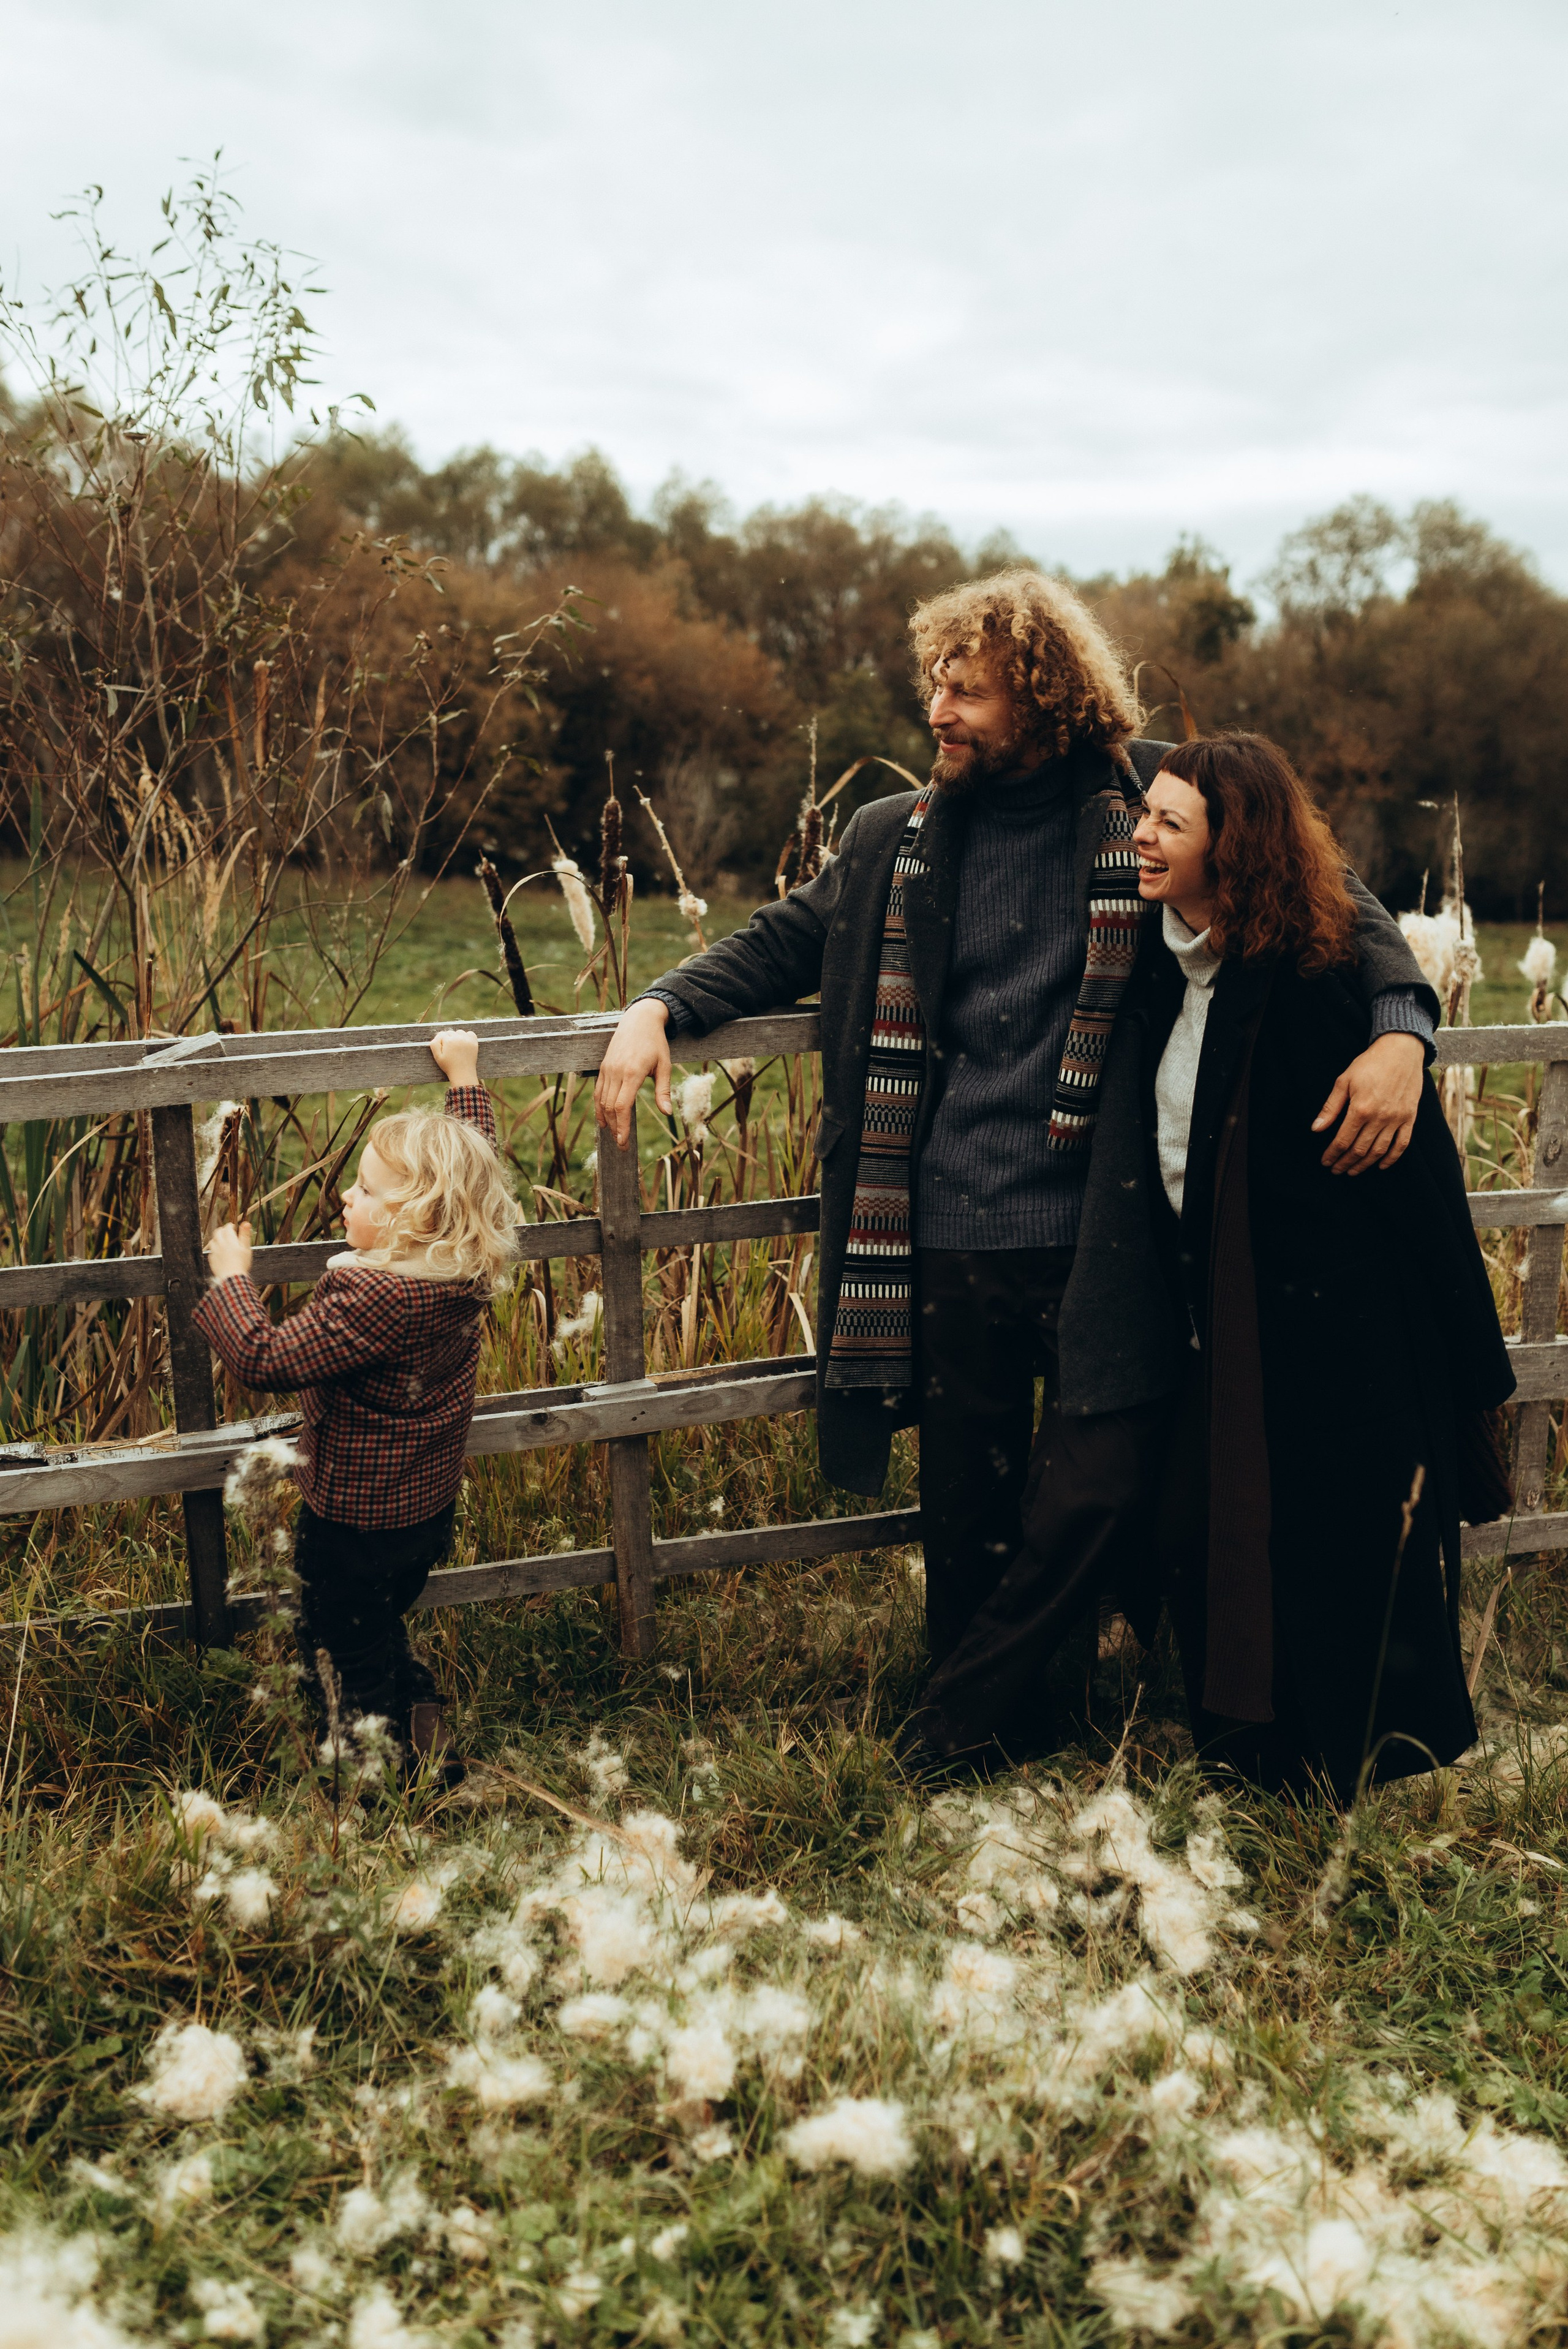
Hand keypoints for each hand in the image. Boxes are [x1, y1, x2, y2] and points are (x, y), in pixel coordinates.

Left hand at [207, 1220, 253, 1280]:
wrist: (232, 1278)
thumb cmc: (242, 1264)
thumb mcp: (247, 1248)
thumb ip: (245, 1235)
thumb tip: (246, 1223)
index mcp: (230, 1240)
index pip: (227, 1228)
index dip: (230, 1226)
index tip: (233, 1227)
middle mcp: (220, 1244)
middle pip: (218, 1232)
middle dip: (222, 1230)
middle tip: (227, 1232)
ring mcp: (214, 1252)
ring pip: (213, 1240)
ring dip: (217, 1239)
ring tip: (223, 1242)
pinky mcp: (211, 1259)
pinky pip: (211, 1251)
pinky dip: (215, 1249)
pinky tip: (220, 1252)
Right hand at [429, 1028, 480, 1086]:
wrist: (463, 1073)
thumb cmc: (448, 1066)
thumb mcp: (437, 1056)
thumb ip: (434, 1044)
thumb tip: (439, 1035)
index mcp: (448, 1041)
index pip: (442, 1034)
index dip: (441, 1042)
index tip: (444, 1050)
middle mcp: (458, 1038)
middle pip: (450, 1032)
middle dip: (449, 1039)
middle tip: (450, 1050)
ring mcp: (467, 1040)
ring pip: (459, 1032)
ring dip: (457, 1037)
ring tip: (457, 1047)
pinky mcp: (474, 1042)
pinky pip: (470, 1033)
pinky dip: (467, 1036)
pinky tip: (464, 1044)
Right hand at [594, 998, 671, 1148]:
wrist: (639, 1019)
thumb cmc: (655, 1043)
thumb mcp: (664, 1065)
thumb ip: (663, 1090)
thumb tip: (668, 1113)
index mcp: (632, 1073)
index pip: (622, 1106)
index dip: (622, 1126)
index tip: (624, 1142)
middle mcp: (616, 1072)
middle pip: (609, 1107)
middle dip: (614, 1129)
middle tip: (621, 1145)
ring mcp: (607, 1069)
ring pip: (601, 1101)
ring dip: (606, 1120)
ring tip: (613, 1135)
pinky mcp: (603, 1067)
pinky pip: (597, 1091)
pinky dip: (599, 1107)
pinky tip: (604, 1119)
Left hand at [1313, 1032, 1425, 1173]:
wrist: (1401, 1051)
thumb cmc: (1369, 1064)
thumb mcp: (1344, 1081)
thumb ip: (1330, 1107)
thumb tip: (1316, 1128)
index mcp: (1360, 1109)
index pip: (1343, 1141)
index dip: (1332, 1154)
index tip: (1325, 1162)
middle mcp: (1380, 1118)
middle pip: (1359, 1150)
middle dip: (1345, 1163)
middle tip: (1336, 1170)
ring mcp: (1397, 1119)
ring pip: (1379, 1151)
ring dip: (1364, 1164)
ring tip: (1353, 1171)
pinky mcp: (1410, 1118)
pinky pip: (1402, 1144)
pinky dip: (1391, 1158)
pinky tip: (1380, 1165)